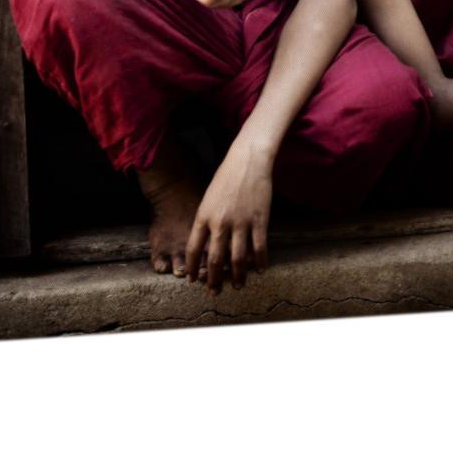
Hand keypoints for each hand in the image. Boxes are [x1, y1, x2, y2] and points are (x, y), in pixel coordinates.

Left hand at [184, 139, 272, 293]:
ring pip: (237, 259)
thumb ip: (207, 221)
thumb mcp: (209, 197)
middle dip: (214, 280)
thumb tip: (207, 246)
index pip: (194, 249)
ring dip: (237, 277)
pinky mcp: (259, 220)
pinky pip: (259, 248)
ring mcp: (241, 222)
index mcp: (204, 215)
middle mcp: (220, 222)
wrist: (247, 160)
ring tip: (239, 286)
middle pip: (215, 260)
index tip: (192, 280)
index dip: (193, 267)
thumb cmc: (226, 177)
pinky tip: (259, 270)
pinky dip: (259, 263)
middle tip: (215, 292)